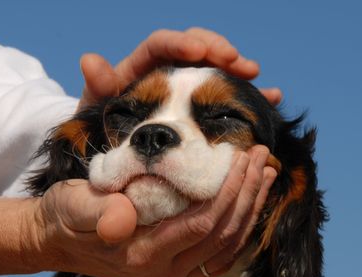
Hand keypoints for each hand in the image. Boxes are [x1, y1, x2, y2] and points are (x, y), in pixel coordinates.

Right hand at [30, 145, 275, 276]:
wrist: (58, 240)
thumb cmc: (66, 217)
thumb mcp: (72, 206)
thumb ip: (96, 211)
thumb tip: (124, 215)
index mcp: (141, 256)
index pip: (201, 224)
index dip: (229, 191)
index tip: (243, 157)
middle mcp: (163, 274)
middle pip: (222, 235)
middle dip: (248, 194)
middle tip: (263, 157)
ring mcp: (172, 276)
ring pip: (226, 246)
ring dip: (251, 209)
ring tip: (266, 174)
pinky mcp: (176, 271)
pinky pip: (219, 254)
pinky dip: (239, 227)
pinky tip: (249, 202)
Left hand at [78, 27, 281, 109]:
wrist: (111, 149)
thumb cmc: (101, 125)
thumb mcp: (97, 106)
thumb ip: (99, 86)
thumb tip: (90, 60)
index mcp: (142, 66)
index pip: (162, 44)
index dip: (181, 43)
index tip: (198, 51)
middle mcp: (168, 71)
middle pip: (197, 49)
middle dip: (219, 52)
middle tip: (239, 64)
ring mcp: (186, 89)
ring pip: (216, 70)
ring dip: (239, 72)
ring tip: (260, 81)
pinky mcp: (199, 108)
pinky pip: (226, 96)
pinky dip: (247, 96)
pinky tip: (271, 99)